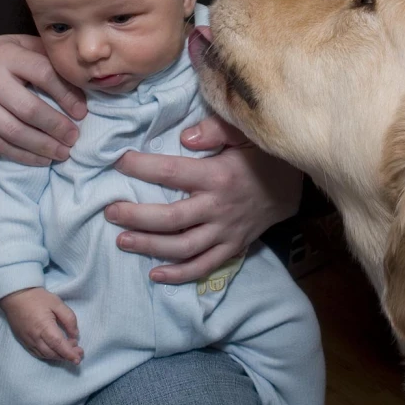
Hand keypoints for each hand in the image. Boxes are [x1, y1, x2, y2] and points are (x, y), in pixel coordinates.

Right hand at [0, 35, 86, 164]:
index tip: (82, 112)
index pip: (44, 74)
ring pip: (14, 132)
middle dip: (57, 127)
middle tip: (74, 137)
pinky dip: (23, 156)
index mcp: (8, 55)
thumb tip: (79, 75)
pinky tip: (42, 159)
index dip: (67, 95)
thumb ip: (43, 54)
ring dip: (43, 146)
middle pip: (30, 109)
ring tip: (63, 152)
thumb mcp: (15, 45)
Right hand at [0, 287, 83, 363]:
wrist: (16, 297)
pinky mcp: (23, 341)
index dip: (69, 353)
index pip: (59, 345)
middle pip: (52, 353)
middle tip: (79, 354)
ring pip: (45, 355)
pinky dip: (48, 355)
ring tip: (70, 354)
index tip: (78, 358)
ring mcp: (28, 341)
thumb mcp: (58, 303)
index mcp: (45, 327)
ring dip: (58, 357)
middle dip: (67, 356)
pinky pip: (37, 353)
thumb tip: (75, 334)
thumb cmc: (38, 298)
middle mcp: (35, 337)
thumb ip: (69, 319)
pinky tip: (55, 353)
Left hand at [105, 115, 302, 283]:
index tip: (118, 162)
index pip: (172, 172)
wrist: (293, 187)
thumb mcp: (246, 134)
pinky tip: (155, 274)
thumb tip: (184, 137)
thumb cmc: (263, 157)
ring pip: (182, 247)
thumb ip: (216, 130)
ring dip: (150, 247)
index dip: (142, 167)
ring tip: (122, 241)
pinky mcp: (232, 247)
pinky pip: (204, 266)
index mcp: (218, 176)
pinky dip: (179, 274)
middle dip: (136, 216)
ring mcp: (225, 232)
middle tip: (110, 212)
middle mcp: (218, 208)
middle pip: (170, 218)